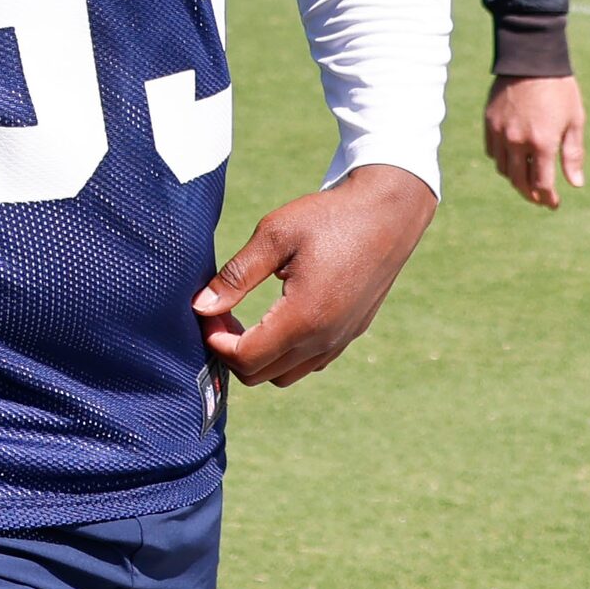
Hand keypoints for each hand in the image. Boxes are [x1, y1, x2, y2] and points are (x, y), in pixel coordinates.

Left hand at [191, 164, 436, 387]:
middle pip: (260, 375)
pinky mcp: (350, 334)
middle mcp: (324, 339)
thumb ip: (236, 275)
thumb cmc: (330, 217)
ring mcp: (340, 341)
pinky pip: (308, 364)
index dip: (216, 340)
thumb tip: (201, 306)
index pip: (245, 358)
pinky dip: (284, 354)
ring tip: (245, 320)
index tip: (207, 312)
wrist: (388, 212)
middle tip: (220, 314)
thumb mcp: (274, 234)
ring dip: (257, 357)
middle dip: (230, 351)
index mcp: (304, 317)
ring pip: (284, 376)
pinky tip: (277, 318)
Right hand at [483, 75, 585, 208]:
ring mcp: (500, 132)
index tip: (554, 203)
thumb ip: (573, 154)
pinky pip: (492, 151)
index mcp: (542, 142)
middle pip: (519, 182)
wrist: (531, 59)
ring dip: (516, 178)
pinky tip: (513, 159)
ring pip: (503, 169)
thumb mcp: (574, 121)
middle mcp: (517, 141)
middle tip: (540, 198)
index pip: (541, 184)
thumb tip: (575, 184)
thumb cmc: (559, 89)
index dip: (548, 198)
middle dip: (531, 195)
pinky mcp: (490, 123)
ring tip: (527, 178)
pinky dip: (502, 160)